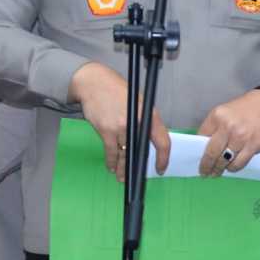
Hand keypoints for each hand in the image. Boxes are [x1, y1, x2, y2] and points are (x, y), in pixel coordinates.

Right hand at [68, 62, 170, 182]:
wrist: (95, 83)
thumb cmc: (118, 92)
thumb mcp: (139, 102)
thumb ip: (145, 120)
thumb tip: (149, 140)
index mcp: (149, 114)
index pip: (163, 140)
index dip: (164, 158)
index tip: (161, 169)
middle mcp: (137, 121)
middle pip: (141, 151)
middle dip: (137, 167)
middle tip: (135, 177)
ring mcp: (121, 126)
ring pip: (125, 154)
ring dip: (122, 168)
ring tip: (121, 177)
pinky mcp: (106, 129)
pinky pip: (111, 151)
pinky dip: (111, 161)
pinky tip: (111, 167)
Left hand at [197, 90, 259, 176]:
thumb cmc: (245, 108)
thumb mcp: (224, 111)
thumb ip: (215, 127)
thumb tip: (205, 147)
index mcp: (217, 116)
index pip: (202, 138)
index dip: (198, 152)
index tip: (198, 161)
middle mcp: (228, 126)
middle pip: (212, 153)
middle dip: (207, 166)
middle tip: (205, 173)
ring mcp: (241, 137)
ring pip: (225, 161)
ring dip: (220, 169)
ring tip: (218, 172)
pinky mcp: (254, 145)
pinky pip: (240, 163)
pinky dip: (234, 168)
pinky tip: (231, 167)